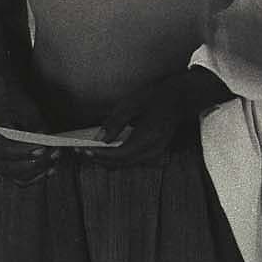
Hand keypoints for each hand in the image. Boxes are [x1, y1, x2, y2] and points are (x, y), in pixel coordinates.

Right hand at [0, 98, 59, 185]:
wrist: (9, 105)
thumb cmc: (18, 106)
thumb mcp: (26, 111)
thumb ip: (34, 126)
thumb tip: (44, 139)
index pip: (5, 150)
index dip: (24, 151)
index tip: (42, 148)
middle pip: (11, 167)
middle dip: (36, 162)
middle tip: (55, 153)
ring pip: (18, 176)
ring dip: (39, 170)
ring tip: (56, 157)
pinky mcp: (9, 171)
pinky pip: (23, 180)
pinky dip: (37, 176)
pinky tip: (51, 170)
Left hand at [81, 69, 227, 168]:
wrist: (181, 97)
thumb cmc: (156, 97)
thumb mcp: (132, 103)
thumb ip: (115, 122)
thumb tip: (101, 140)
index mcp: (147, 138)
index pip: (118, 155)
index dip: (98, 155)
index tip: (82, 150)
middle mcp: (151, 150)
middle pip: (120, 163)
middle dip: (99, 159)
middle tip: (81, 152)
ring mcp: (154, 153)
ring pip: (125, 163)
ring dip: (107, 159)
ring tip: (90, 150)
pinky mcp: (153, 151)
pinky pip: (131, 159)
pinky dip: (117, 156)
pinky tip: (107, 148)